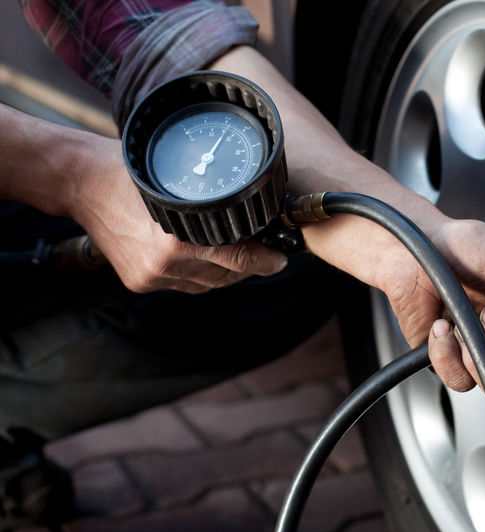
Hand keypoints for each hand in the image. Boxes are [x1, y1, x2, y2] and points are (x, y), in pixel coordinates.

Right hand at [71, 135, 286, 293]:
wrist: (81, 183)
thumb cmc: (132, 173)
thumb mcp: (181, 180)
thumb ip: (214, 203)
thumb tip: (252, 213)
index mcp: (180, 241)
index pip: (242, 260)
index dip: (268, 260)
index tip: (282, 258)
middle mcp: (166, 264)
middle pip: (228, 277)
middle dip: (250, 267)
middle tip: (266, 255)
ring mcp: (151, 277)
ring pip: (207, 285)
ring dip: (225, 273)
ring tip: (234, 254)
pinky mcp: (139, 282)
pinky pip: (183, 286)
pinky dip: (196, 274)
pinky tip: (201, 257)